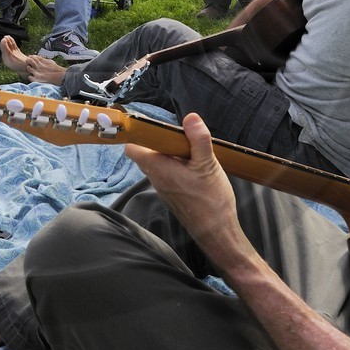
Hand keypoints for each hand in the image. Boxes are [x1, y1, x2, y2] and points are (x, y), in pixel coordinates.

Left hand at [125, 113, 245, 264]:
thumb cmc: (211, 200)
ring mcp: (163, 188)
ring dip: (170, 153)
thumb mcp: (208, 164)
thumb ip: (198, 139)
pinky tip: (195, 166)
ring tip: (191, 149)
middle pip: (147, 152)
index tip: (153, 124)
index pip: (133, 147)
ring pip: (159, 163)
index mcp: (158, 168)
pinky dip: (177, 166)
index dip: (138, 134)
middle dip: (160, 140)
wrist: (216, 232)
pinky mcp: (172, 194)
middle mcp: (156, 178)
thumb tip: (190, 117)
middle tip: (181, 135)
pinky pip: (168, 174)